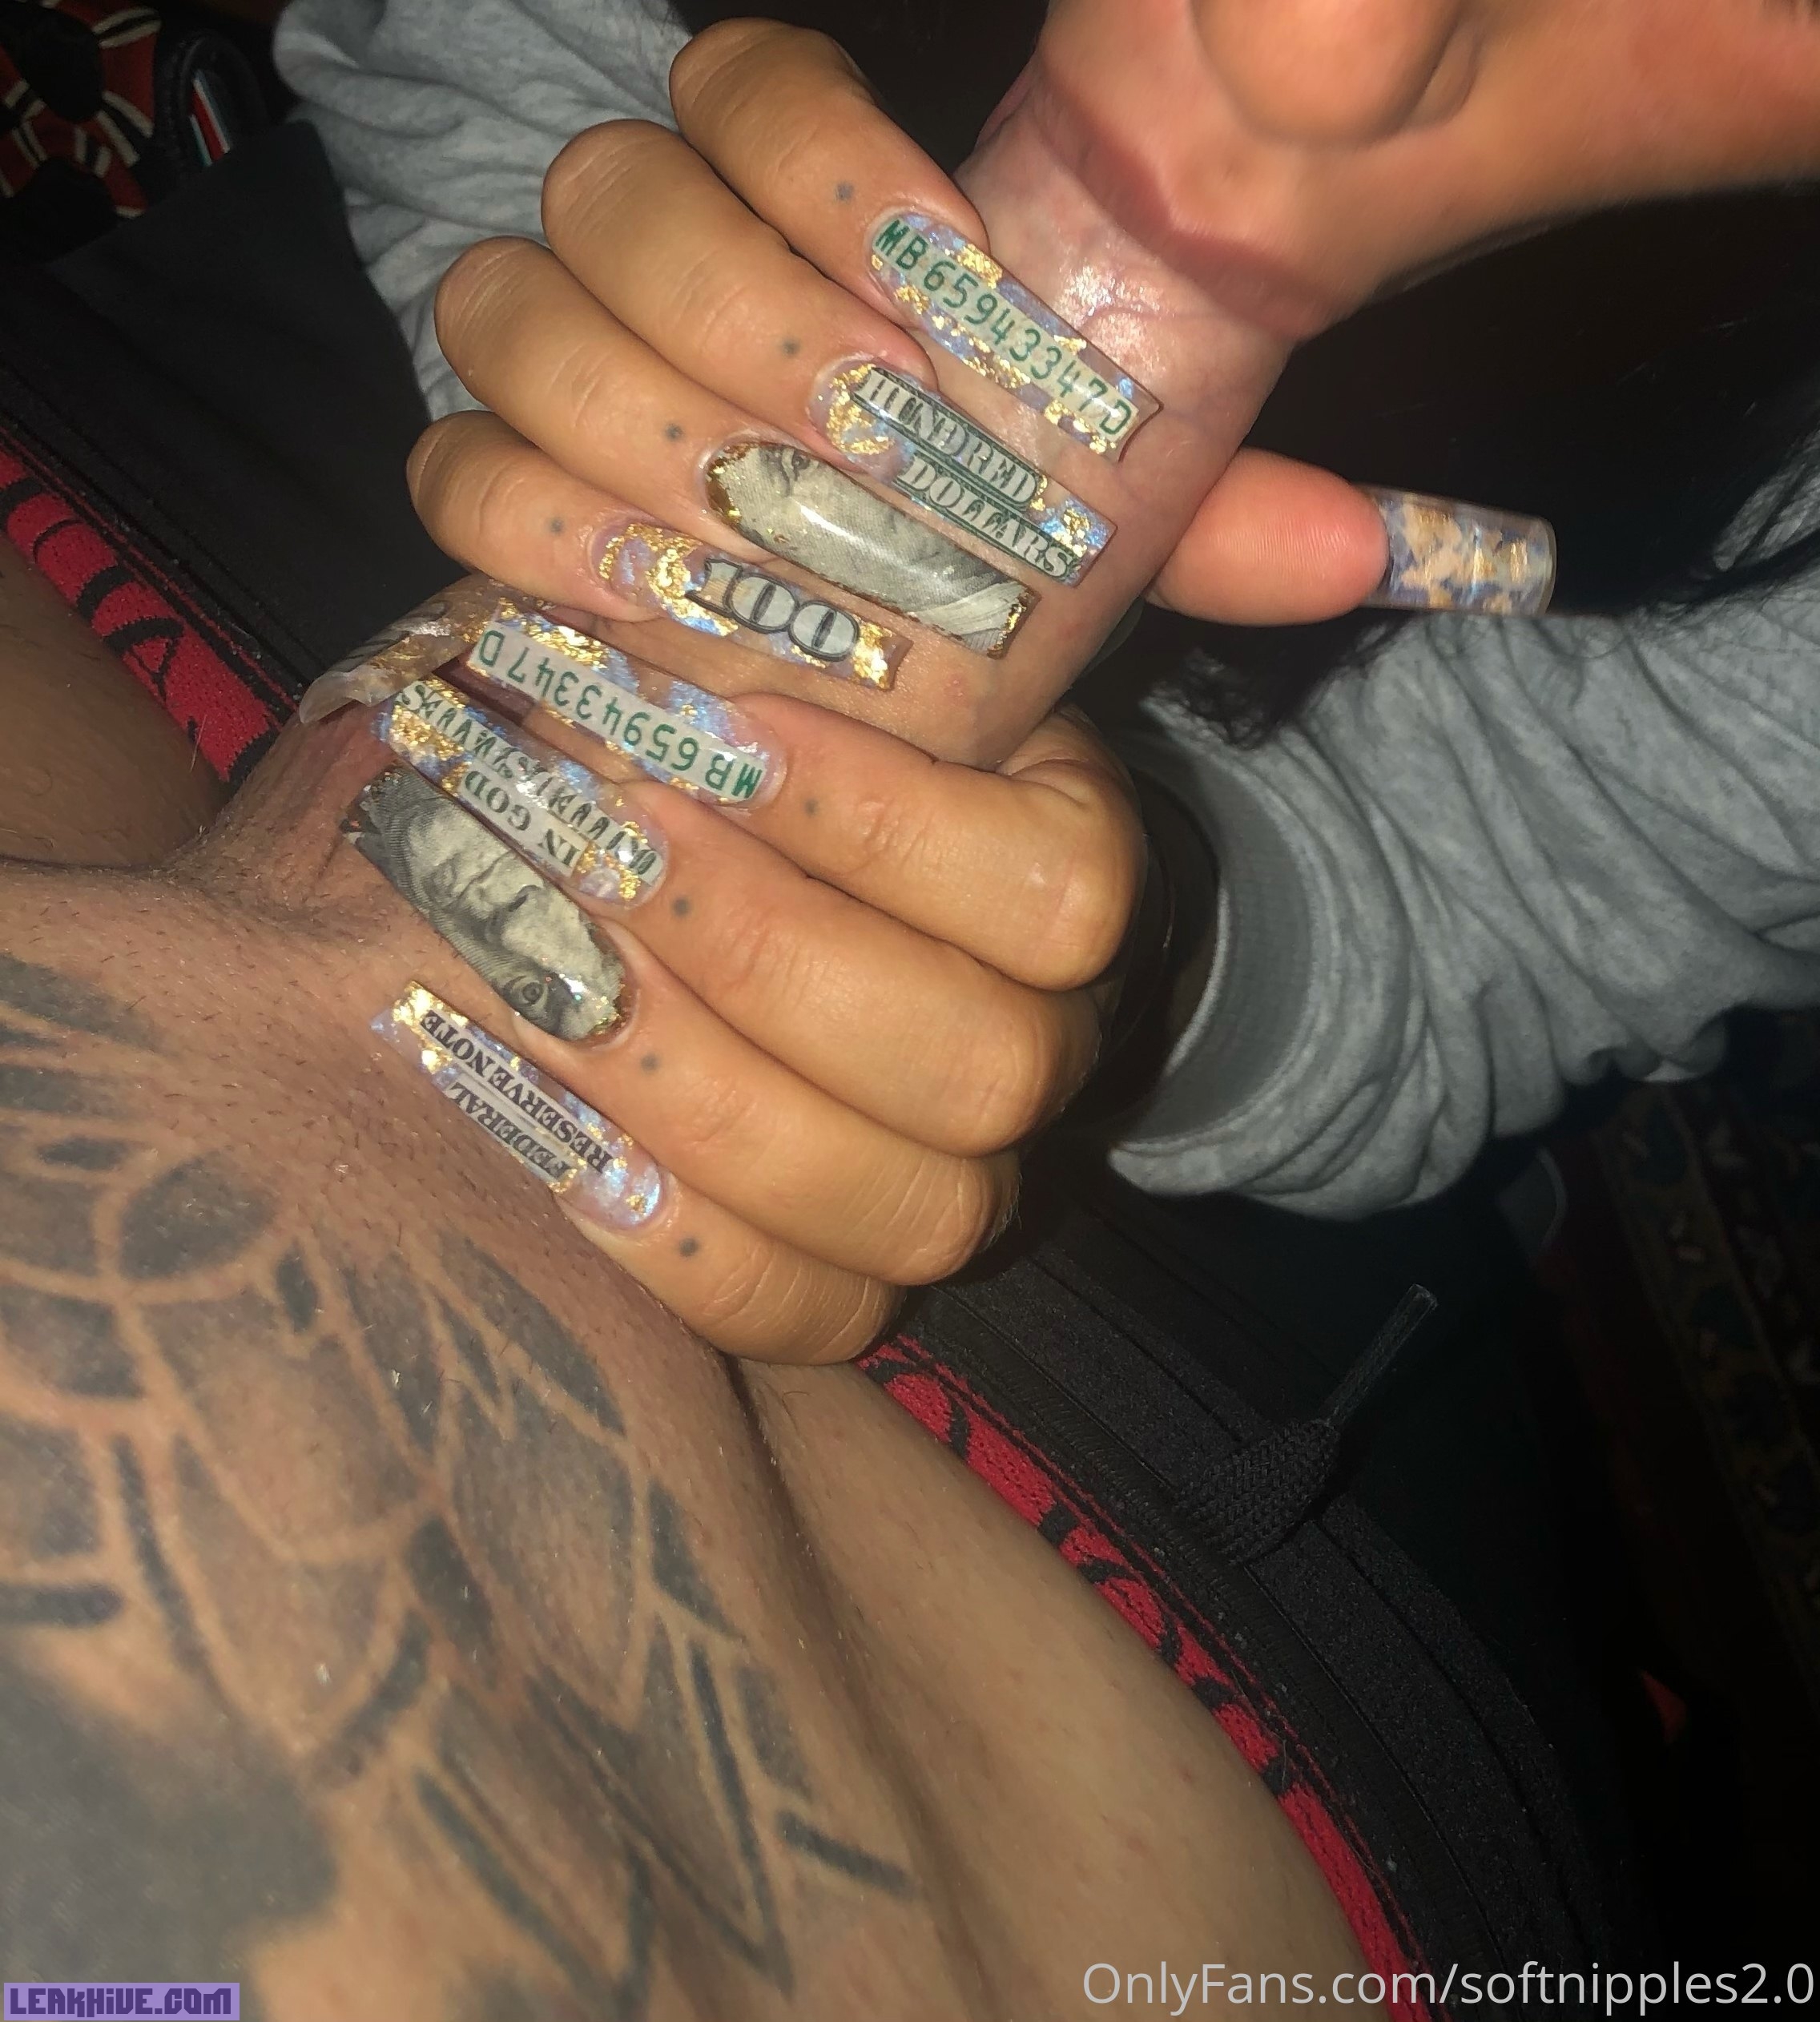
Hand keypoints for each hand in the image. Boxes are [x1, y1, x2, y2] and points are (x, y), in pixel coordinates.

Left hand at [321, 625, 1143, 1363]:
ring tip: (539, 968)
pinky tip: (548, 1130)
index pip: (1055, 900)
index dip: (879, 828)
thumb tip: (1045, 555)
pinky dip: (674, 1238)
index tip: (712, 731)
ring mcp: (957, 1179)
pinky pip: (806, 1311)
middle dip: (767, 951)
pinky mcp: (855, 1278)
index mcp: (1070, 881)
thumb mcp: (818, 638)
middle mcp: (1039, 1045)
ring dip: (700, 1087)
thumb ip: (890, 603)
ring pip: (907, 1209)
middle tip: (594, 843)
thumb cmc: (744, 722)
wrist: (677, 852)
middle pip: (980, 1066)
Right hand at [408, 22, 1386, 770]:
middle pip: (610, 186)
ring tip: (776, 526)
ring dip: (644, 416)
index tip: (938, 279)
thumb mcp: (1100, 543)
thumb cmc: (973, 594)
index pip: (742, 81)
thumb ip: (1204, 508)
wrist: (839, 710)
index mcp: (806, 230)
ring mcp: (560, 390)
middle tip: (865, 425)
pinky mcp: (499, 509)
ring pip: (505, 306)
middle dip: (737, 306)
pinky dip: (547, 529)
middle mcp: (661, 277)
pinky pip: (455, 474)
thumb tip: (1374, 549)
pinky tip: (668, 598)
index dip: (822, 156)